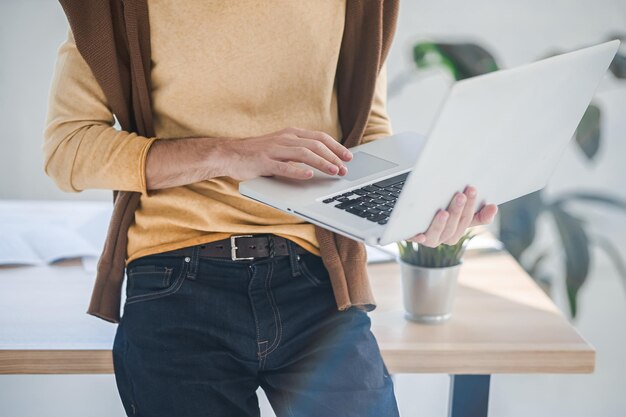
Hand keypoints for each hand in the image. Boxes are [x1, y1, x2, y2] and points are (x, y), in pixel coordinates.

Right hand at [219, 127, 352, 180]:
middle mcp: (284, 138)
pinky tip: (308, 175)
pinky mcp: (264, 162)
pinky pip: (283, 166)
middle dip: (333, 156)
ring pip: (304, 154)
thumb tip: (321, 161)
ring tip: (334, 171)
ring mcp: (274, 149)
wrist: (229, 154)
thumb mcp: (281, 148)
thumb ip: (298, 152)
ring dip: (321, 163)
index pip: (319, 137)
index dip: (336, 146)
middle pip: (315, 145)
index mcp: (291, 134)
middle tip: (345, 168)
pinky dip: (297, 171)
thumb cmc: (257, 154)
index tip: (348, 156)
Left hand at [408, 185, 497, 246]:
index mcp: (456, 231)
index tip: (473, 190)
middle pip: (453, 228)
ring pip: (436, 236)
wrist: (409, 211)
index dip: (472, 207)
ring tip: (443, 212)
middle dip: (458, 211)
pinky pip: (413, 240)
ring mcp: (426, 239)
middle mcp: (442, 238)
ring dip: (441, 225)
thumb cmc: (436, 208)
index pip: (467, 221)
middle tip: (461, 195)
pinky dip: (417, 238)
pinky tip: (419, 234)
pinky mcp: (409, 237)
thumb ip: (476, 212)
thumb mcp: (457, 208)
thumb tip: (493, 208)